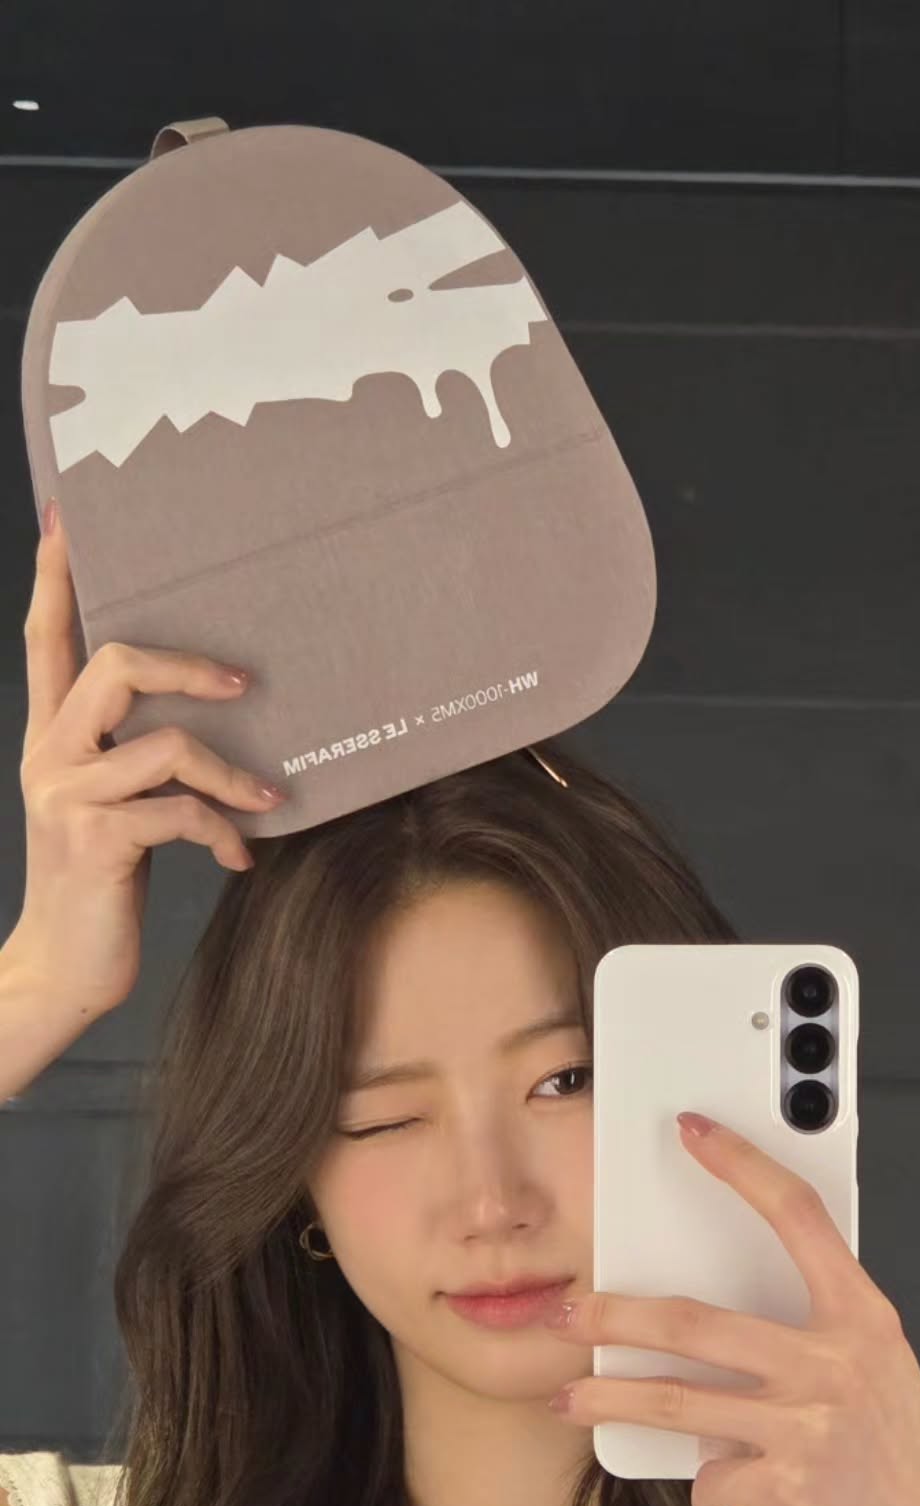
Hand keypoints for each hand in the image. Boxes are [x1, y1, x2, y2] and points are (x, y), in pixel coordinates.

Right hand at [10, 500, 285, 1020]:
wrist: (64, 968)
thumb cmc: (102, 882)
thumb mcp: (113, 807)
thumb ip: (138, 759)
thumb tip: (217, 715)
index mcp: (51, 736)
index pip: (45, 639)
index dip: (58, 577)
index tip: (67, 517)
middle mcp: (50, 754)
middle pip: (114, 665)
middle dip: (188, 666)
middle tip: (243, 684)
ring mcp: (69, 796)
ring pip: (166, 743)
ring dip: (231, 772)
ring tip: (266, 802)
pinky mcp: (97, 841)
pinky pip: (180, 811)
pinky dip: (222, 832)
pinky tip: (238, 859)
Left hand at [545, 1111, 919, 1505]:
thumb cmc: (898, 1457)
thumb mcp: (875, 1371)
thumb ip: (813, 1334)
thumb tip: (714, 1321)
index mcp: (862, 1317)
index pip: (797, 1216)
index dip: (742, 1167)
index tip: (696, 1133)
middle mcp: (835, 1363)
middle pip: (697, 1320)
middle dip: (617, 1314)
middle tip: (568, 1310)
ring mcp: (808, 1427)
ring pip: (677, 1402)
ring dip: (610, 1399)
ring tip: (567, 1397)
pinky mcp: (786, 1489)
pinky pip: (711, 1477)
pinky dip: (707, 1485)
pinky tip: (717, 1490)